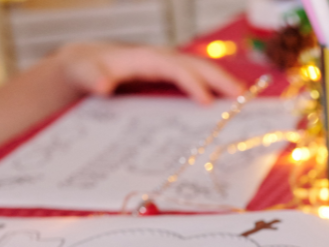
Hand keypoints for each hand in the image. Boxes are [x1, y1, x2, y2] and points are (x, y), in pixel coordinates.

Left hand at [53, 42, 242, 103]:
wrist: (86, 66)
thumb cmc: (87, 70)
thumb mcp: (84, 74)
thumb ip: (93, 77)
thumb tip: (102, 86)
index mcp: (146, 58)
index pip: (175, 67)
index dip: (192, 83)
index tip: (206, 102)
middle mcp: (162, 60)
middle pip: (198, 65)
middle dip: (220, 79)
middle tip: (241, 97)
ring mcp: (169, 68)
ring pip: (202, 71)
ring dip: (223, 84)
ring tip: (244, 102)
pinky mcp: (171, 79)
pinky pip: (198, 81)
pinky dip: (215, 90)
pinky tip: (227, 107)